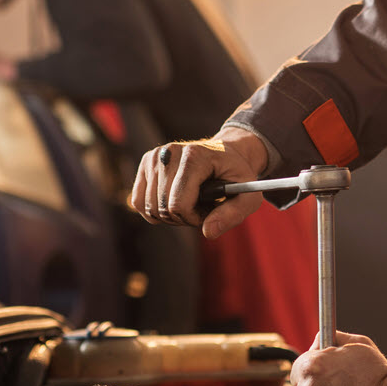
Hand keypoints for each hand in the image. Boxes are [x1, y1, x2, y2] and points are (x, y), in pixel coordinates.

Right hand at [129, 127, 268, 235]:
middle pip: (162, 208)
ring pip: (149, 207)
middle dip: (183, 217)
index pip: (178, 203)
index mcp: (194, 156)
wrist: (226, 154)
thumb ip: (233, 215)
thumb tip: (208, 232)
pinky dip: (155, 210)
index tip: (209, 210)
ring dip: (171, 214)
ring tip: (192, 201)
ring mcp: (154, 157)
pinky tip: (175, 200)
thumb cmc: (237, 176)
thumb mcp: (248, 196)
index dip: (193, 217)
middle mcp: (169, 153)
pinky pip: (138, 202)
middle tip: (202, 207)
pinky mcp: (145, 163)